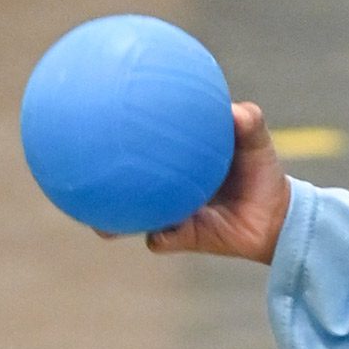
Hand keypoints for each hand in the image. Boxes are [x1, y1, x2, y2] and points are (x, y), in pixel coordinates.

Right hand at [96, 102, 290, 263]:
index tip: (94, 115)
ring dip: (111, 219)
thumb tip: (233, 109)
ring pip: (129, 217)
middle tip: (71, 167)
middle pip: (121, 182)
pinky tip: (156, 235)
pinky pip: (164, 239)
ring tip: (93, 219)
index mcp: (174, 160)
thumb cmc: (262, 172)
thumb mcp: (256, 142)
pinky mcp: (183, 237)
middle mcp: (163, 187)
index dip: (116, 133)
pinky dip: (160, 236)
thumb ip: (248, 123)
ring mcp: (168, 213)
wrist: (276, 217)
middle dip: (96, 178)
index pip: (138, 144)